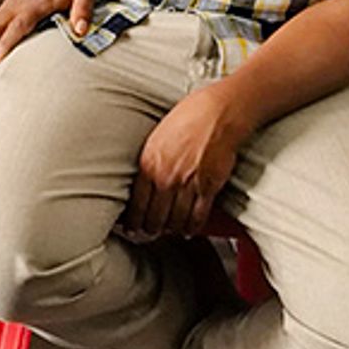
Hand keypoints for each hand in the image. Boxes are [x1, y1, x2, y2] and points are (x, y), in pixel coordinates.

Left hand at [122, 86, 250, 240]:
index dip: (134, 222)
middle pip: (155, 216)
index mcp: (149, 164)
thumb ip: (149, 163)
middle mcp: (166, 177)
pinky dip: (193, 227)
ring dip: (171, 230)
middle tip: (148, 235)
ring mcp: (187, 185)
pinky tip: (189, 231)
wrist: (216, 113)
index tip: (132, 229)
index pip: (137, 204)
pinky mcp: (208, 188)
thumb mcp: (156, 138)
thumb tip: (144, 183)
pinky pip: (198, 216)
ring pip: (176, 220)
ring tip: (167, 233)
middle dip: (150, 230)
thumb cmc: (186, 119)